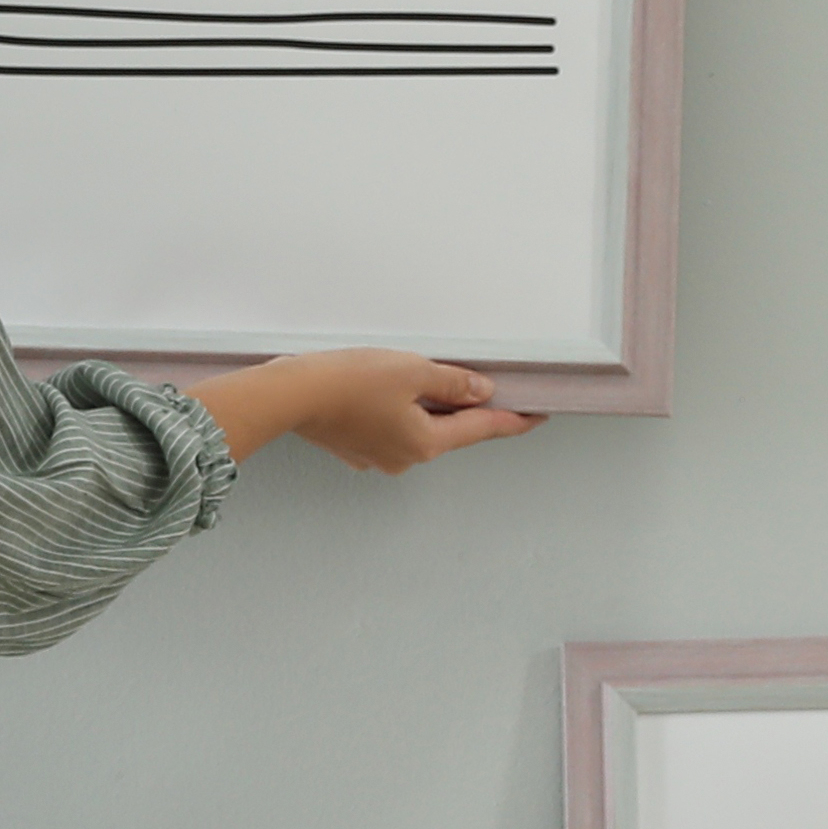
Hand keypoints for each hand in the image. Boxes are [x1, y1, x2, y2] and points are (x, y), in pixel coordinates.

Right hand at [185, 349, 542, 471]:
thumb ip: (452, 383)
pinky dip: (395, 409)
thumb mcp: (412, 371)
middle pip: (448, 430)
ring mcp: (377, 456)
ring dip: (425, 406)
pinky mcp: (353, 446)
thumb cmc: (348, 382)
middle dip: (463, 408)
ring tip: (419, 376)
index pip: (482, 429)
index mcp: (426, 442)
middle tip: (481, 384)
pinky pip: (388, 427)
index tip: (537, 416)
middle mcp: (405, 458)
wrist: (290, 395)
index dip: (513, 420)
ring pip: (416, 428)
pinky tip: (385, 388)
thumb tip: (479, 391)